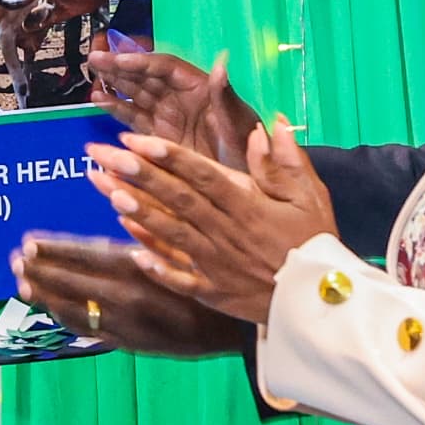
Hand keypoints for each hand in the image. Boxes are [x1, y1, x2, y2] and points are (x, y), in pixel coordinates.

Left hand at [10, 232, 246, 356]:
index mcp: (141, 270)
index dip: (55, 250)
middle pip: (73, 284)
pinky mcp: (132, 344)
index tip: (29, 242)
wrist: (239, 328)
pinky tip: (51, 308)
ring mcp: (127, 326)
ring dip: (46, 296)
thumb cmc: (216, 277)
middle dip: (41, 271)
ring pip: (75, 311)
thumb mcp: (192, 242)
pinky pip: (90, 331)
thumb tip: (121, 196)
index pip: (86, 257)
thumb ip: (155, 220)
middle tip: (15, 260)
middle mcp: (128, 300)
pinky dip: (67, 318)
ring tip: (21, 283)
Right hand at [88, 46, 252, 161]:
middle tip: (95, 58)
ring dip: (115, 84)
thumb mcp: (239, 124)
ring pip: (137, 94)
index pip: (165, 68)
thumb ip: (225, 96)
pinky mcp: (159, 138)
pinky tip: (99, 100)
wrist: (248, 187)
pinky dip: (117, 109)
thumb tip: (222, 62)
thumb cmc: (251, 152)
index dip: (142, 62)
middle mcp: (182, 99)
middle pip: (146, 76)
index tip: (119, 59)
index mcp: (201, 89)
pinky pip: (134, 119)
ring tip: (93, 76)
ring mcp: (169, 118)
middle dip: (120, 67)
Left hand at [88, 126, 324, 312]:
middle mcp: (227, 233)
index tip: (136, 140)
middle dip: (137, 174)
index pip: (203, 176)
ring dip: (138, 211)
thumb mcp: (311, 196)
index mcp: (249, 206)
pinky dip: (156, 266)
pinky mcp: (214, 292)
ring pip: (172, 234)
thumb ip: (286, 161)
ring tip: (106, 189)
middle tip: (102, 153)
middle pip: (178, 199)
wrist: (322, 300)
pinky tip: (130, 248)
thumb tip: (268, 124)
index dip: (169, 157)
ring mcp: (217, 264)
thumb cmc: (316, 243)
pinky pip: (180, 279)